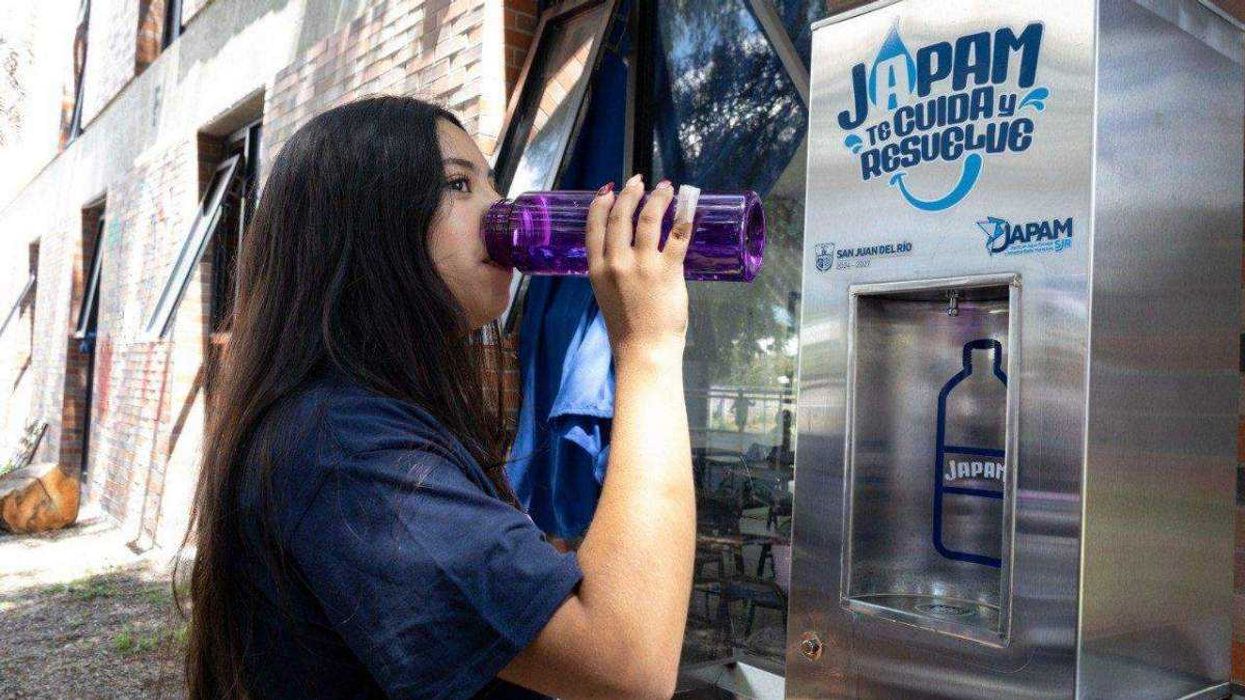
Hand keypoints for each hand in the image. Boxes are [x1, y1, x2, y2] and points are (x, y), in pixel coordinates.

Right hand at [586, 174, 690, 363]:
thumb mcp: (607, 295)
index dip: (601, 204)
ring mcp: (642, 265)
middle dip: (630, 194)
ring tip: (666, 188)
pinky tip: (688, 207)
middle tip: (639, 182)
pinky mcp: (668, 271)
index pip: (594, 226)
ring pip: (649, 219)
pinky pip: (678, 236)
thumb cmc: (627, 328)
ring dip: (658, 199)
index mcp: (597, 269)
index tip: (608, 190)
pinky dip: (684, 217)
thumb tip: (628, 252)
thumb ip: (612, 272)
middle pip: (621, 216)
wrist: (644, 351)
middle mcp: (617, 262)